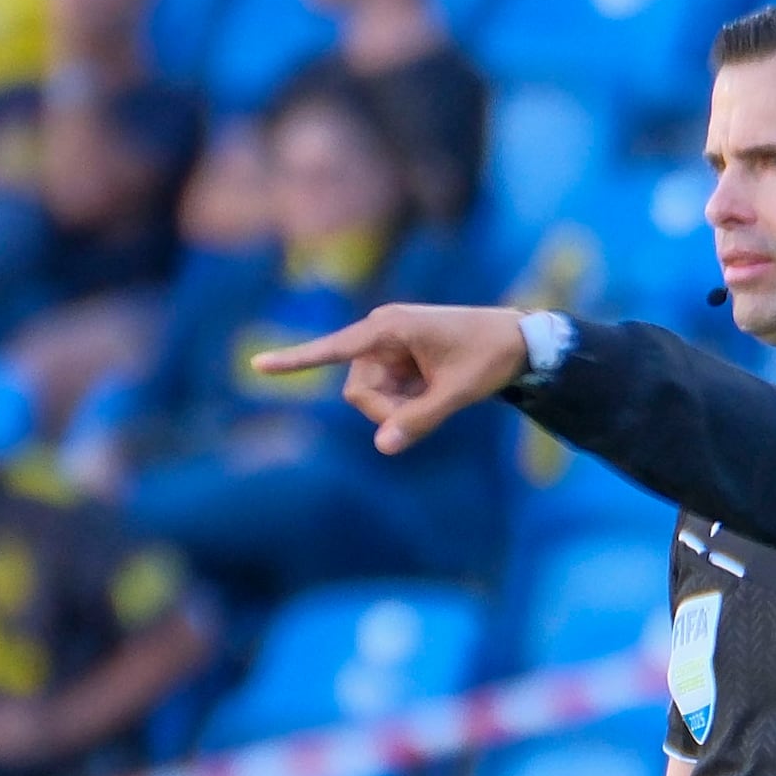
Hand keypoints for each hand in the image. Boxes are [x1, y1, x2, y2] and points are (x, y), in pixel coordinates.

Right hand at [247, 304, 531, 453]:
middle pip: (357, 390)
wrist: (517, 340)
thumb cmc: (488, 358)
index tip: (257, 365)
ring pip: (370, 396)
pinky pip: (385, 393)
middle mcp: (381, 331)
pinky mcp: (396, 358)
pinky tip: (433, 390)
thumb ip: (419, 421)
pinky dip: (406, 402)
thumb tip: (382, 447)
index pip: (334, 348)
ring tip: (435, 396)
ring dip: (398, 408)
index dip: (295, 361)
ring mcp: (387, 346)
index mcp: (389, 328)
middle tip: (427, 409)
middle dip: (386, 411)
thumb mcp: (456, 393)